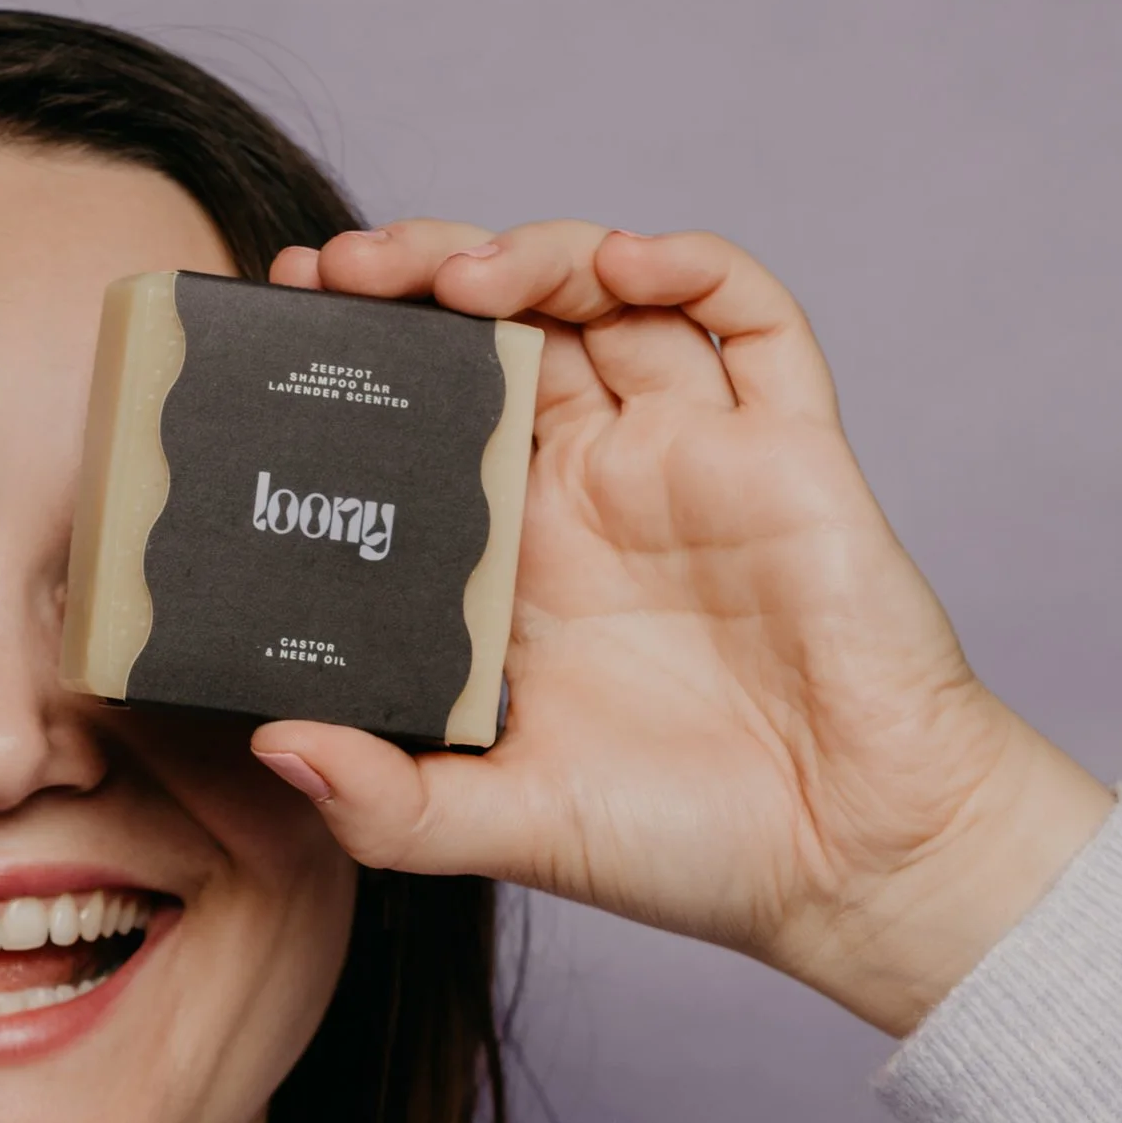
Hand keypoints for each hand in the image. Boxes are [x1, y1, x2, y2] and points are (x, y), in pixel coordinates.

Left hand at [254, 222, 1111, 1034]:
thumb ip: (389, 800)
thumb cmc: (688, 845)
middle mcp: (599, 491)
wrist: (849, 866)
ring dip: (535, 256)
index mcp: (521, 560)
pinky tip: (630, 262)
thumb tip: (273, 746)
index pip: (427, 417)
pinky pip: (753, 323)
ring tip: (463, 273)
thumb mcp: (508, 826)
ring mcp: (693, 460)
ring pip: (610, 302)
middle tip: (340, 268)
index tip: (285, 321)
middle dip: (420, 277)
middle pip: (503, 331)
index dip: (364, 358)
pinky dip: (693, 267)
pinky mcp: (791, 452)